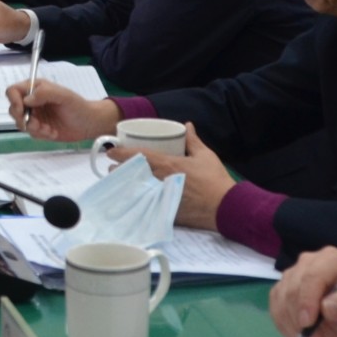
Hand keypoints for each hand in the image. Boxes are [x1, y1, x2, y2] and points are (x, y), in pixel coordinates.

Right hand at [8, 80, 119, 141]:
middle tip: (37, 124)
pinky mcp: (38, 128)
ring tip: (49, 129)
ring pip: (20, 123)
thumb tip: (27, 100)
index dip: (14, 100)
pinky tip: (53, 132)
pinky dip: (41, 134)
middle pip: (13, 109)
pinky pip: (31, 133)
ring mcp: (34, 116)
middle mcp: (32, 101)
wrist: (89, 124)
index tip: (22, 110)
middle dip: (23, 119)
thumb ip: (45, 93)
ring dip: (34, 128)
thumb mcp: (64, 96)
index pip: (13, 91)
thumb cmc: (78, 106)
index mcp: (35, 88)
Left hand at [111, 122, 234, 229]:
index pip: (138, 156)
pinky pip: (145, 205)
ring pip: (134, 190)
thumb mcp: (205, 155)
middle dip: (119, 170)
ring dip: (125, 185)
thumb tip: (187, 125)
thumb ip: (192, 140)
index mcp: (167, 164)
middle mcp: (160, 180)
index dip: (121, 153)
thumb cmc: (215, 180)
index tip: (110, 151)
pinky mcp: (165, 211)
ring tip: (119, 182)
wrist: (225, 207)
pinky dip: (136, 200)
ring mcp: (161, 197)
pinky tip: (131, 199)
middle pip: (131, 174)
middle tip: (112, 167)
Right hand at [270, 248, 336, 336]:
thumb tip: (327, 307)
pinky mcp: (281, 291)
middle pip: (292, 290)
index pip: (312, 276)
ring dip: (292, 329)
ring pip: (280, 301)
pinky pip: (275, 311)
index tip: (307, 324)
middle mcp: (307, 263)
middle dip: (299, 322)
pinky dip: (285, 329)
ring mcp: (291, 276)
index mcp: (330, 260)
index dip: (306, 300)